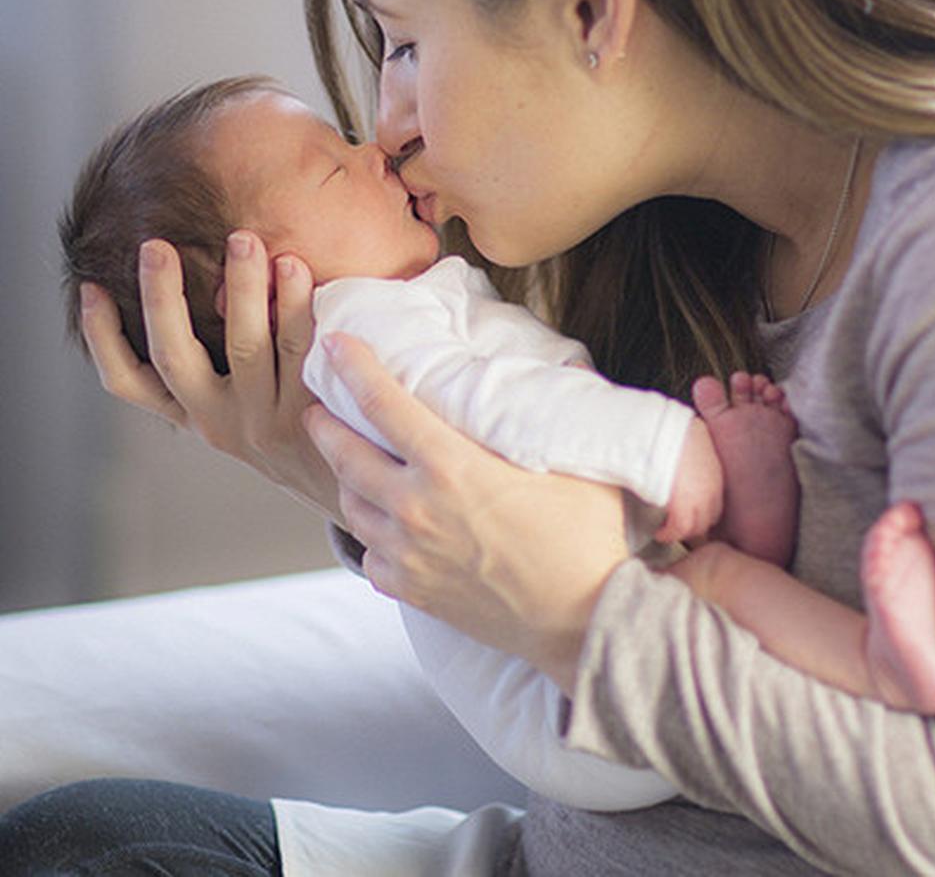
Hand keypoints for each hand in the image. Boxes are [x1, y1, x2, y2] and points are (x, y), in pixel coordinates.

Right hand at [81, 232, 339, 521]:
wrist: (352, 483)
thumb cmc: (294, 431)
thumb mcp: (241, 411)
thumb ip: (218, 364)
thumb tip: (209, 283)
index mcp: (196, 415)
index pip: (130, 383)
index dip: (102, 338)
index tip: (89, 288)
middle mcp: (221, 421)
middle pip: (175, 357)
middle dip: (161, 297)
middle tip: (156, 245)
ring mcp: (266, 420)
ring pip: (248, 347)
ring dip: (245, 289)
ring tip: (246, 241)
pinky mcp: (313, 413)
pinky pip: (303, 352)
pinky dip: (300, 309)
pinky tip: (301, 270)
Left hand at [305, 332, 630, 690]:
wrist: (581, 621)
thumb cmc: (585, 538)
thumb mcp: (577, 460)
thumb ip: (560, 412)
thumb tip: (572, 362)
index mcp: (451, 466)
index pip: (383, 403)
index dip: (353, 367)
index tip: (335, 344)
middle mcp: (416, 508)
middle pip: (346, 454)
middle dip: (326, 425)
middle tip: (318, 407)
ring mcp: (408, 554)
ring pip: (351, 505)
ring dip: (344, 477)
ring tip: (348, 462)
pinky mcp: (411, 591)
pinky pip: (370, 556)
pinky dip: (370, 535)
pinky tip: (382, 526)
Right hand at [654, 420, 723, 543]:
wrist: (661, 431)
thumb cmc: (671, 428)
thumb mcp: (692, 437)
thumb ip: (695, 451)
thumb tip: (686, 451)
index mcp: (716, 472)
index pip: (716, 501)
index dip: (703, 509)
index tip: (690, 511)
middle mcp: (713, 489)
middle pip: (709, 518)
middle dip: (696, 523)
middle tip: (679, 525)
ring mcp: (700, 500)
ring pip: (696, 527)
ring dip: (682, 531)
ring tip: (667, 531)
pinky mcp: (683, 509)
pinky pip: (678, 530)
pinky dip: (669, 535)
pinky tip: (660, 532)